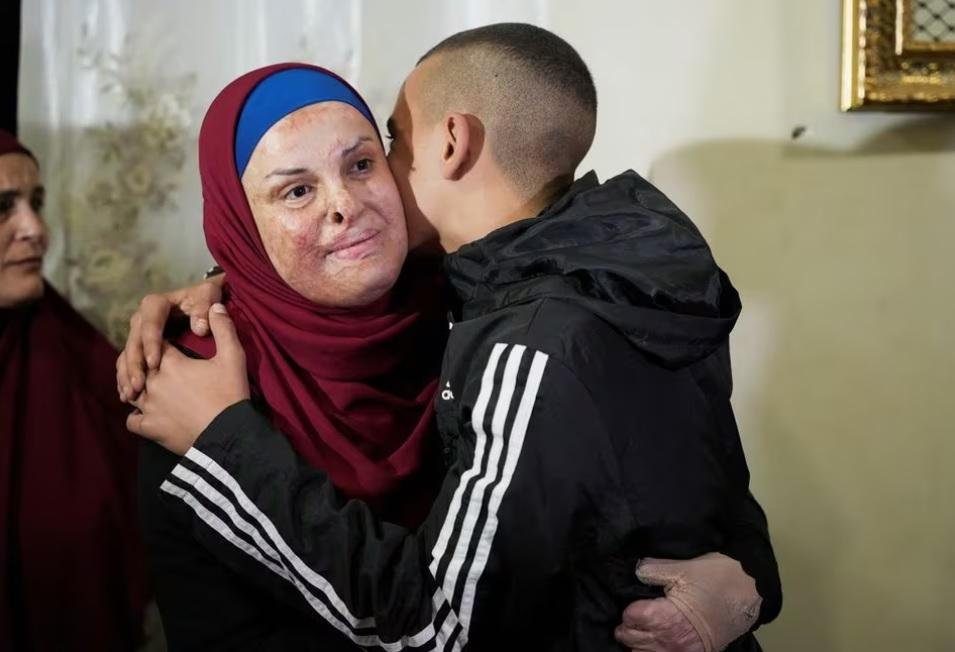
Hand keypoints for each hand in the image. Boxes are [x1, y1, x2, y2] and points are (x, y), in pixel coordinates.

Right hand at [116, 275, 224, 402]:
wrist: (204, 302)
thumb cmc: (207, 299)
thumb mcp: (209, 295)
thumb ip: (205, 307)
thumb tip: (200, 328)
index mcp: (156, 304)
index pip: (150, 322)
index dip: (150, 342)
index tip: (154, 363)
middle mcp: (143, 318)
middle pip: (133, 341)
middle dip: (134, 364)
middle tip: (139, 386)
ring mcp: (140, 334)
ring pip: (127, 354)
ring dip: (127, 375)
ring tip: (131, 395)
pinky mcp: (141, 347)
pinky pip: (128, 363)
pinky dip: (127, 379)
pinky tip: (129, 397)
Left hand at [127, 303, 249, 454]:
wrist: (229, 435)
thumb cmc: (231, 394)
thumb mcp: (233, 357)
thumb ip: (223, 328)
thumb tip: (215, 306)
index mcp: (170, 362)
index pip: (156, 342)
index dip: (160, 340)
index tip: (168, 343)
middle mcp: (153, 382)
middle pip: (139, 365)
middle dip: (145, 362)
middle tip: (156, 364)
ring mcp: (149, 407)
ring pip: (131, 392)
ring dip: (138, 388)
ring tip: (147, 387)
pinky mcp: (150, 428)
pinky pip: (131, 420)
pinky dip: (136, 416)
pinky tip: (145, 413)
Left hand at [615, 553, 760, 651]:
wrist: (750, 592)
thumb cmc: (717, 577)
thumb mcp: (683, 568)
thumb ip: (653, 569)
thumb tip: (636, 570)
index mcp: (666, 617)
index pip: (631, 619)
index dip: (629, 609)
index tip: (635, 604)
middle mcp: (672, 640)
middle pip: (633, 641)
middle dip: (629, 628)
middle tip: (633, 618)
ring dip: (640, 644)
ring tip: (643, 632)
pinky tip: (658, 643)